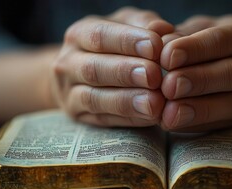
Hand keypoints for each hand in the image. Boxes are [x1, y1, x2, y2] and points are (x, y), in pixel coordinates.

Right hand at [50, 7, 173, 126]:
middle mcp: (68, 63)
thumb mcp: (129, 26)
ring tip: (155, 102)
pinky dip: (129, 118)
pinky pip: (103, 120)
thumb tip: (163, 29)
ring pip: (94, 98)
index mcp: (79, 34)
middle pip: (93, 69)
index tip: (156, 46)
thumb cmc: (118, 44)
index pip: (100, 36)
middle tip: (154, 76)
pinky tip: (151, 116)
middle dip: (125, 73)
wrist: (85, 72)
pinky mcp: (78, 115)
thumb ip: (146, 25)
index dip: (127, 41)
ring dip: (126, 101)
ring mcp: (69, 92)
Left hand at [159, 15, 231, 131]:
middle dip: (199, 80)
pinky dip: (199, 126)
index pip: (221, 40)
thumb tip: (156, 39)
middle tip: (169, 87)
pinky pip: (226, 125)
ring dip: (200, 110)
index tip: (167, 57)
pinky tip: (176, 125)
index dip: (195, 49)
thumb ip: (179, 35)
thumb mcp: (201, 32)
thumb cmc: (215, 48)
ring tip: (170, 114)